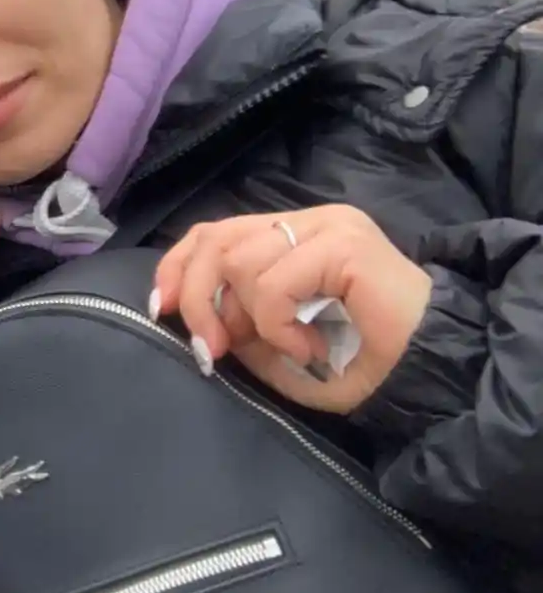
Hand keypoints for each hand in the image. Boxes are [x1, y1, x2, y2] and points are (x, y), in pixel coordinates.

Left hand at [151, 205, 431, 413]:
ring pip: (238, 260)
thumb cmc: (364, 361)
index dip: (177, 268)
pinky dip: (278, 325)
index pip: (214, 232)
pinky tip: (308, 347)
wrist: (431, 369)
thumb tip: (196, 320)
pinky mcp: (343, 244)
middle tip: (211, 350)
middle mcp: (308, 222)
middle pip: (214, 238)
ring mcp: (327, 227)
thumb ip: (239, 326)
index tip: (161, 310)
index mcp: (292, 237)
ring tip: (290, 348)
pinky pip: (274, 282)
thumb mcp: (280, 347)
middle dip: (194, 297)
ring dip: (249, 319)